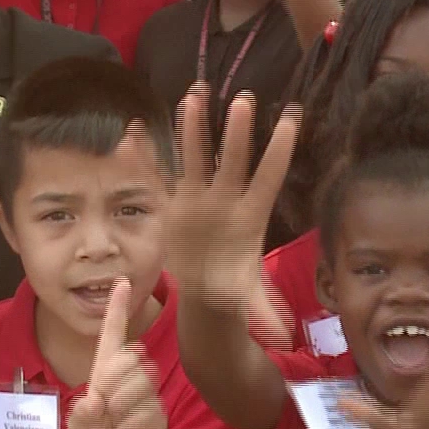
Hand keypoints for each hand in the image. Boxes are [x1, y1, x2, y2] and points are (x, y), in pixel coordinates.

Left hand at [69, 278, 168, 428]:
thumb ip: (82, 416)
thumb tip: (94, 401)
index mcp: (106, 374)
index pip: (114, 337)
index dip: (117, 311)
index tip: (122, 282)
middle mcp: (130, 378)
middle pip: (126, 355)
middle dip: (111, 380)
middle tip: (104, 406)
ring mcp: (147, 393)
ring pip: (136, 378)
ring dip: (119, 402)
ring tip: (116, 421)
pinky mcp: (157, 411)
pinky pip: (144, 406)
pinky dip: (129, 421)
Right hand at [164, 83, 295, 341]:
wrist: (205, 288)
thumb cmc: (232, 288)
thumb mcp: (246, 298)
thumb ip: (262, 310)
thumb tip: (283, 335)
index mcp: (250, 216)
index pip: (269, 178)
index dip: (280, 151)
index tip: (294, 119)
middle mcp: (226, 198)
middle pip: (233, 160)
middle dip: (237, 132)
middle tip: (245, 99)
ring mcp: (199, 196)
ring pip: (198, 155)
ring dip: (196, 127)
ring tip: (196, 92)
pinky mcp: (174, 201)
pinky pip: (160, 173)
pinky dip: (147, 154)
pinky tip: (134, 130)